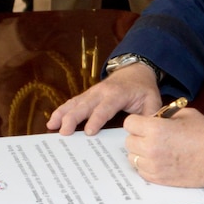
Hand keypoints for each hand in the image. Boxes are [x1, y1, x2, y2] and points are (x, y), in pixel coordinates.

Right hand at [46, 62, 161, 133]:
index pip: (105, 108)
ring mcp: (92, 93)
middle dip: (73, 118)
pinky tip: (52, 122)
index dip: (96, 120)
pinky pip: (72, 103)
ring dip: (62, 114)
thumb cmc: (143, 89)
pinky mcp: (87, 96)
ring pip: (74, 103)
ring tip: (51, 126)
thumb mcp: (152, 100)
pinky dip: (61, 111)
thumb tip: (147, 132)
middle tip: (64, 132)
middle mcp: (101, 92)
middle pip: (84, 105)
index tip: (88, 132)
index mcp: (117, 94)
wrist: (135, 71)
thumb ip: (150, 116)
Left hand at [122, 108, 203, 187]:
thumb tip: (153, 118)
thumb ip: (165, 115)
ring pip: (133, 158)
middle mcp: (150, 148)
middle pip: (129, 141)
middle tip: (154, 137)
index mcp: (156, 129)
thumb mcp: (187, 114)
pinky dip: (147, 165)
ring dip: (141, 153)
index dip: (138, 122)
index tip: (146, 124)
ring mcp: (153, 166)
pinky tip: (161, 160)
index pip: (129, 123)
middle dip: (139, 137)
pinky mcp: (158, 179)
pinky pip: (141, 171)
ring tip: (158, 149)